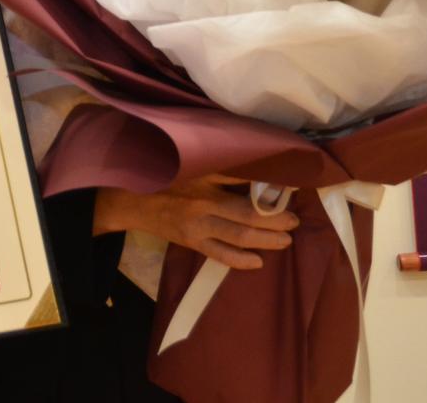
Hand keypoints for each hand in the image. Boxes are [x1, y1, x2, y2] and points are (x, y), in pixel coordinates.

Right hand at [93, 174, 298, 270]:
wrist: (132, 198)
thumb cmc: (167, 175)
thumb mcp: (193, 163)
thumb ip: (221, 168)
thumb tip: (258, 172)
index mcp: (205, 174)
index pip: (245, 179)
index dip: (271, 183)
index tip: (293, 186)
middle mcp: (204, 199)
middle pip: (249, 212)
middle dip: (276, 218)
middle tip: (294, 220)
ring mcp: (198, 223)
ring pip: (240, 235)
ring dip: (267, 239)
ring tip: (286, 239)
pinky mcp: (192, 241)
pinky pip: (220, 254)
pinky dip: (240, 260)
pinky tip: (258, 262)